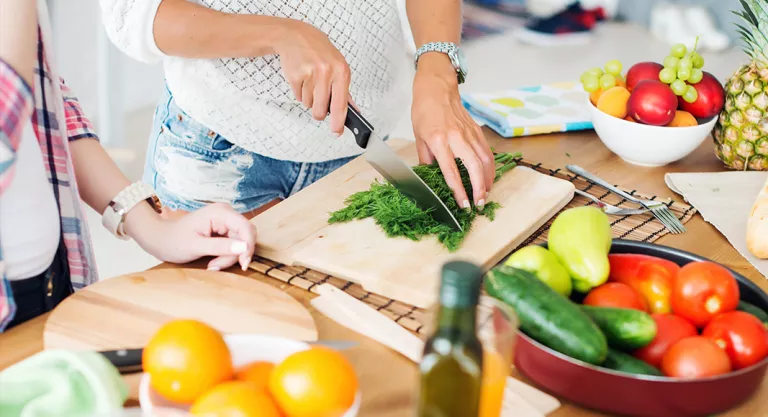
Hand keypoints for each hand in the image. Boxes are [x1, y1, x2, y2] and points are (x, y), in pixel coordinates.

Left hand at [129, 203, 257, 271]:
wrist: (161, 239)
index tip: (243, 264)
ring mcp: (226, 221)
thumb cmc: (174, 241)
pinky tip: (214, 260)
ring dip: (229, 257)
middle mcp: (226, 213)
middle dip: (235, 254)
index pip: (246, 228)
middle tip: (216, 266)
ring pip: (241, 242)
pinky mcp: (224, 229)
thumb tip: (244, 247)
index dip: (248, 246)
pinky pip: (235, 244)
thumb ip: (221, 246)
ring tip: (212, 265)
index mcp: (220, 212)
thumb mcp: (196, 246)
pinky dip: (226, 255)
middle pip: (245, 236)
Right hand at [275, 20, 350, 135]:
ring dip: (309, 98)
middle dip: (319, 112)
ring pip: (308, 104)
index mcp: (342, 71)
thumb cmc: (320, 52)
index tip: (337, 131)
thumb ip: (345, 91)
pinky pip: (297, 97)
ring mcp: (310, 74)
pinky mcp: (295, 76)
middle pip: (321, 110)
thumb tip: (353, 111)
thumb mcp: (338, 66)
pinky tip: (302, 78)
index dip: (339, 122)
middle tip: (319, 101)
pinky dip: (299, 92)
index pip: (341, 104)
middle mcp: (327, 73)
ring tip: (311, 81)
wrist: (296, 36)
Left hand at [411, 54, 493, 208]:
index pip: (451, 171)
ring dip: (487, 180)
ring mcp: (469, 133)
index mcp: (438, 141)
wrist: (437, 88)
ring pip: (484, 160)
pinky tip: (488, 177)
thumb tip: (430, 178)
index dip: (459, 191)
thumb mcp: (418, 137)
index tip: (463, 205)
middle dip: (478, 189)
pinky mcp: (476, 130)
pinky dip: (490, 167)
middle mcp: (456, 138)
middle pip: (473, 167)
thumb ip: (426, 159)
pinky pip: (487, 151)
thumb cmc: (424, 111)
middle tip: (479, 204)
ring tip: (486, 194)